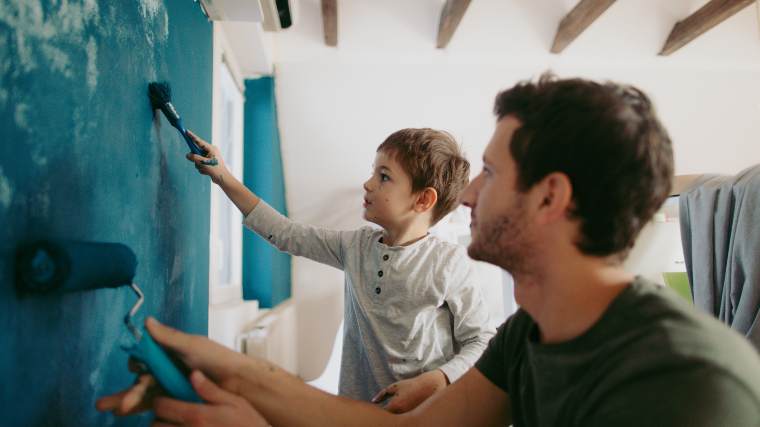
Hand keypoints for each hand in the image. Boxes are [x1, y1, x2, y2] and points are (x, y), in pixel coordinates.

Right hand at [96, 317, 251, 415]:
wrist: (236, 382)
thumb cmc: (215, 359)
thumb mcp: (191, 345)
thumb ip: (167, 337)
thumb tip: (146, 321)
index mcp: (168, 354)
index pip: (144, 358)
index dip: (137, 363)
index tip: (137, 366)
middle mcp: (166, 370)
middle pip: (140, 380)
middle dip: (124, 391)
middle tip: (105, 403)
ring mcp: (170, 387)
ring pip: (144, 395)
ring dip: (127, 402)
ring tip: (116, 410)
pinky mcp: (176, 401)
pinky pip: (155, 406)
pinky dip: (142, 409)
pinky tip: (127, 413)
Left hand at [151, 370, 268, 426]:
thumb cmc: (248, 424)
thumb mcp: (234, 402)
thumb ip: (211, 390)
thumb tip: (193, 374)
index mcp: (197, 415)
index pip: (162, 406)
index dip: (159, 400)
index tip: (164, 398)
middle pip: (155, 425)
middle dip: (158, 419)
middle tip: (168, 414)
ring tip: (174, 424)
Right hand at [185, 130, 227, 184]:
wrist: (222, 179)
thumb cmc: (215, 169)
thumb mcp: (203, 163)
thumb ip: (194, 158)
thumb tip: (187, 155)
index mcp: (211, 148)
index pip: (199, 141)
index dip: (192, 136)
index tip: (186, 131)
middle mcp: (210, 151)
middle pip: (197, 152)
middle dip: (196, 159)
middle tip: (199, 163)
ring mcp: (209, 157)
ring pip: (197, 159)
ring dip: (199, 165)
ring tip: (205, 169)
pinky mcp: (208, 163)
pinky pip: (200, 164)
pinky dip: (201, 168)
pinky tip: (207, 172)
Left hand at [371, 370, 447, 413]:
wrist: (430, 386)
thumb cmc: (411, 385)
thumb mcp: (395, 386)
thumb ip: (382, 394)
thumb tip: (373, 401)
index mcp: (395, 405)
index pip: (382, 414)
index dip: (378, 413)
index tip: (377, 410)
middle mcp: (402, 413)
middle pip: (389, 419)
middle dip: (386, 416)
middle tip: (387, 410)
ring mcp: (409, 416)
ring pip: (397, 420)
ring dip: (395, 417)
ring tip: (399, 407)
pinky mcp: (414, 417)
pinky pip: (405, 419)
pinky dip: (403, 417)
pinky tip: (405, 410)